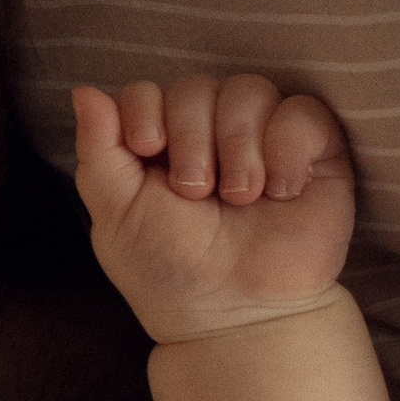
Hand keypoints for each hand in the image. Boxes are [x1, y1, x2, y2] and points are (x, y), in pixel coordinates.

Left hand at [74, 74, 353, 342]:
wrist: (236, 314)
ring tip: (239, 198)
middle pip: (196, 86)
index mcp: (160, 143)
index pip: (147, 91)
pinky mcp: (315, 155)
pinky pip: (304, 112)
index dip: (145, 111)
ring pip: (249, 90)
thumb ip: (98, 148)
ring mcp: (264, 140)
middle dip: (190, 136)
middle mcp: (211, 134)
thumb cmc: (170, 269)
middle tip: (196, 192)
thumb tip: (85, 91)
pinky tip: (280, 191)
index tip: (147, 151)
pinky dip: (288, 146)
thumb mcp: (116, 211)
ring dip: (237, 143)